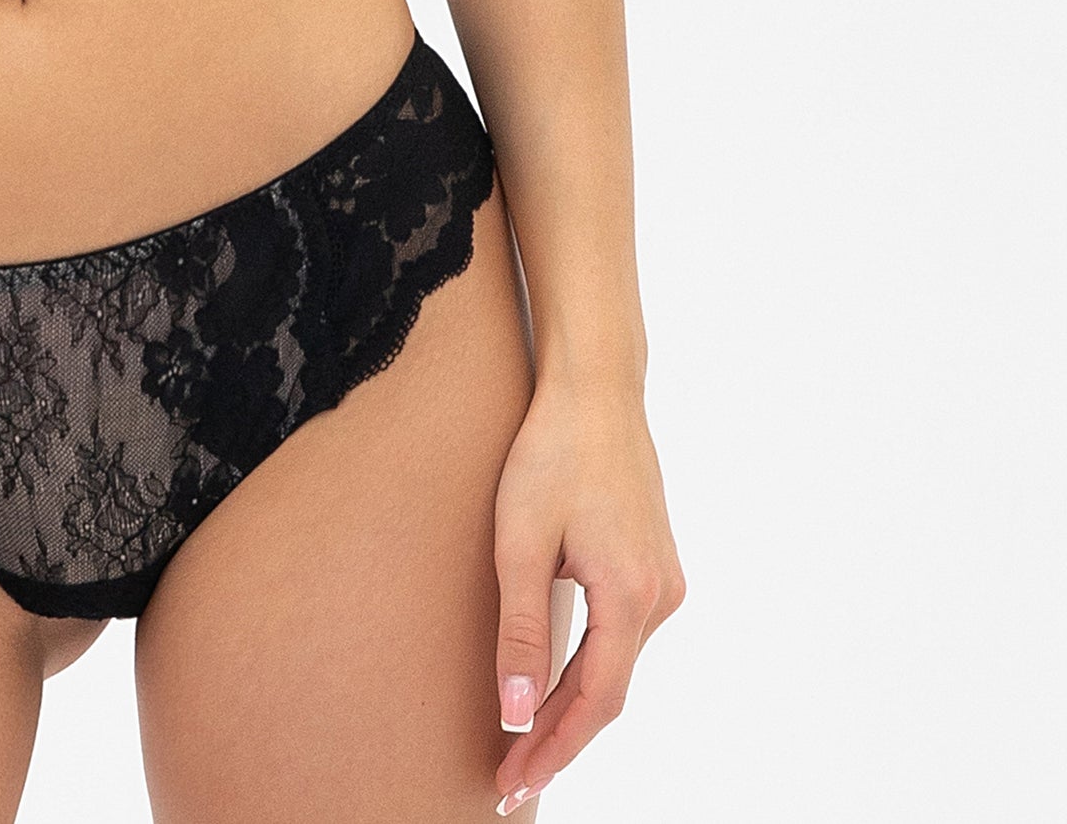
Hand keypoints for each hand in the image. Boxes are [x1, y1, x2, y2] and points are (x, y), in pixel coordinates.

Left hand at [490, 377, 684, 813]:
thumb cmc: (551, 452)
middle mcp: (660, 596)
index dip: (554, 750)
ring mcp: (665, 580)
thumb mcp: (520, 541)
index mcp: (630, 595)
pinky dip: (591, 668)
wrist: (596, 389)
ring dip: (573, 705)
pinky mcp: (656, 564)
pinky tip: (559, 684)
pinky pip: (623, 636)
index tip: (512, 784)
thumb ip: (520, 632)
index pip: (594, 703)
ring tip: (524, 741)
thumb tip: (516, 715)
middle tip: (508, 777)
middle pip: (608, 692)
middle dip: (558, 738)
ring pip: (618, 665)